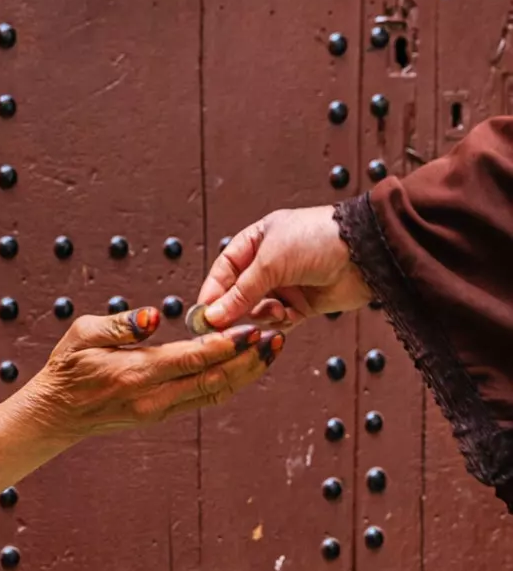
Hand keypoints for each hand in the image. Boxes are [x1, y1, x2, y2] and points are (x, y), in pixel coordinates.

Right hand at [0, 305, 282, 514]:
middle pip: (214, 380)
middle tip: (278, 336)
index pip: (193, 358)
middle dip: (250, 360)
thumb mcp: (83, 334)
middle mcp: (153, 398)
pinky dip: (229, 382)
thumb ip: (121, 324)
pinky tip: (245, 366)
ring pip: (214, 393)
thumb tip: (155, 315)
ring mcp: (159, 411)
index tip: (255, 328)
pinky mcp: (161, 415)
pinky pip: (204, 399)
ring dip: (246, 374)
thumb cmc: (66, 368)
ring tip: (272, 351)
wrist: (55, 415)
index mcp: (136, 374)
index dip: (228, 345)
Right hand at [195, 205, 370, 330]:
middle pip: (237, 296)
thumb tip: (212, 317)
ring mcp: (285, 285)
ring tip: (275, 312)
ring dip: (261, 317)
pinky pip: (278, 322)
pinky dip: (279, 324)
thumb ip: (240, 292)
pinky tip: (286, 319)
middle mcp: (268, 264)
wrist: (368, 253)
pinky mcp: (301, 305)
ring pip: (257, 312)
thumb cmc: (319, 240)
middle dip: (234, 311)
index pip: (223, 271)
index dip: (211, 294)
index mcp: (256, 241)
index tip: (202, 317)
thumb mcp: (271, 262)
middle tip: (226, 330)